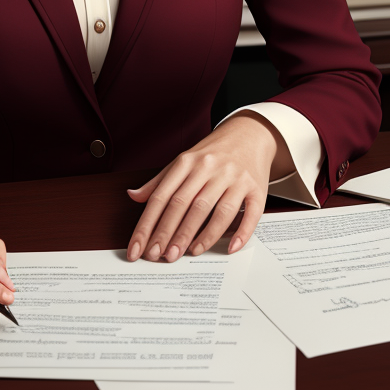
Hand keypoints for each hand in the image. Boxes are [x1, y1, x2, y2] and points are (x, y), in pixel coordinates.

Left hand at [125, 112, 291, 262]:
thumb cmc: (213, 153)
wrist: (249, 133)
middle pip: (187, 204)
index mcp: (187, 162)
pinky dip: (241, 232)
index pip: (162, 197)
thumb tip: (133, 196)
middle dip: (171, 233)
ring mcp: (235, 177)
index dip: (148, 225)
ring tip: (188, 253)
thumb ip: (159, 181)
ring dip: (202, 235)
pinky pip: (251, 213)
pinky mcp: (256, 187)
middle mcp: (210, 168)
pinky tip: (230, 248)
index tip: (138, 248)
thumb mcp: (184, 161)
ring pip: (217, 210)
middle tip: (160, 256)